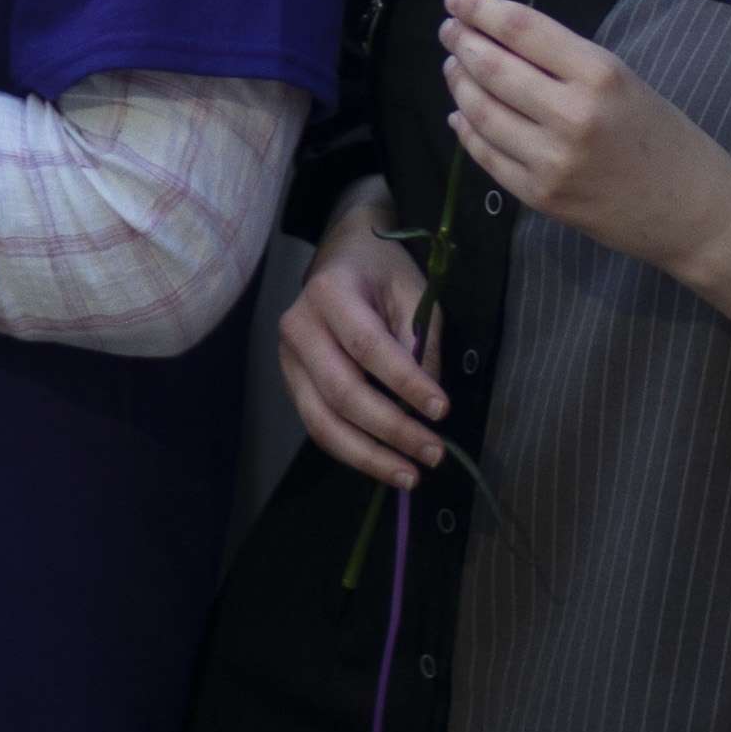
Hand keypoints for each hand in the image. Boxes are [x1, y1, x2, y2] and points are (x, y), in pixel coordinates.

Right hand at [278, 183, 446, 486]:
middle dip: (391, 430)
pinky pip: (318, 426)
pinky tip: (384, 464)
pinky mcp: (291, 383)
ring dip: (369, 456)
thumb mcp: (414, 291)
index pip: (367, 346)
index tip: (442, 410)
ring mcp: (288, 359)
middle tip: (433, 454)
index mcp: (328, 293)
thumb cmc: (383, 271)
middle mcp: (298, 327)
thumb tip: (429, 405)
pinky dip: (353, 451)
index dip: (404, 383)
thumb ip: (422, 342)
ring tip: (410, 475)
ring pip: (322, 421)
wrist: (343, 256)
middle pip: (342, 392)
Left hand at [435, 0, 730, 278]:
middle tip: (448, 30)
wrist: (693, 212)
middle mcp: (571, 115)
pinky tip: (460, 114)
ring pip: (481, 113)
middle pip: (493, 68)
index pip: (521, 29)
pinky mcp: (540, 197)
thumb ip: (568, 62)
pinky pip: (487, 157)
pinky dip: (467, 131)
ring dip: (459, 84)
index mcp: (599, 75)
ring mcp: (551, 161)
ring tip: (453, 66)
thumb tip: (502, 38)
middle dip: (461, 43)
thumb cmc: (666, 138)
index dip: (480, 8)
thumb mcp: (626, 81)